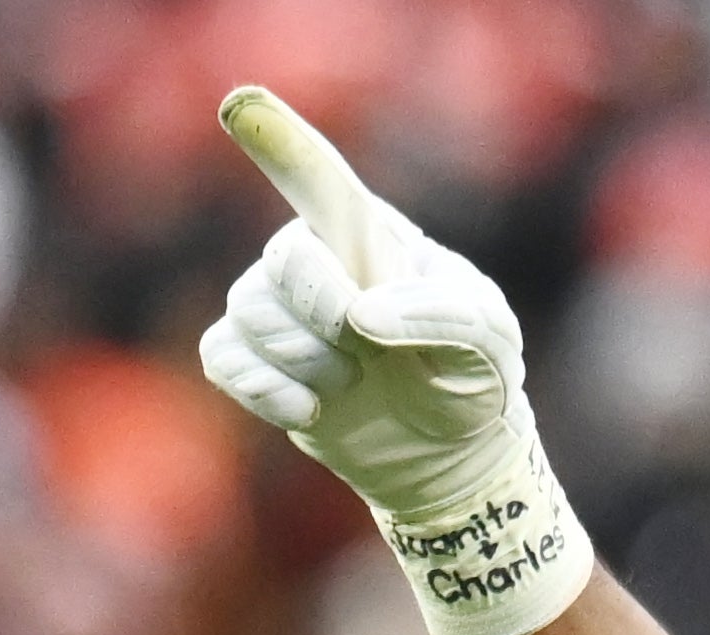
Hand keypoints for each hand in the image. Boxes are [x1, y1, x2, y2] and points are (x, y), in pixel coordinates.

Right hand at [197, 89, 587, 634]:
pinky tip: (311, 411)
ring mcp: (281, 310)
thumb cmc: (474, 378)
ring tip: (352, 383)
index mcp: (372, 235)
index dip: (280, 141)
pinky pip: (222, 357)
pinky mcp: (258, 361)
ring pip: (250, 313)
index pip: (319, 180)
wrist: (452, 454)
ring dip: (308, 361)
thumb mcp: (487, 341)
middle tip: (367, 349)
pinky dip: (265, 390)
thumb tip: (363, 314)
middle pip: (284, 262)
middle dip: (325, 313)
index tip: (242, 104)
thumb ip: (438, 315)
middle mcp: (317, 260)